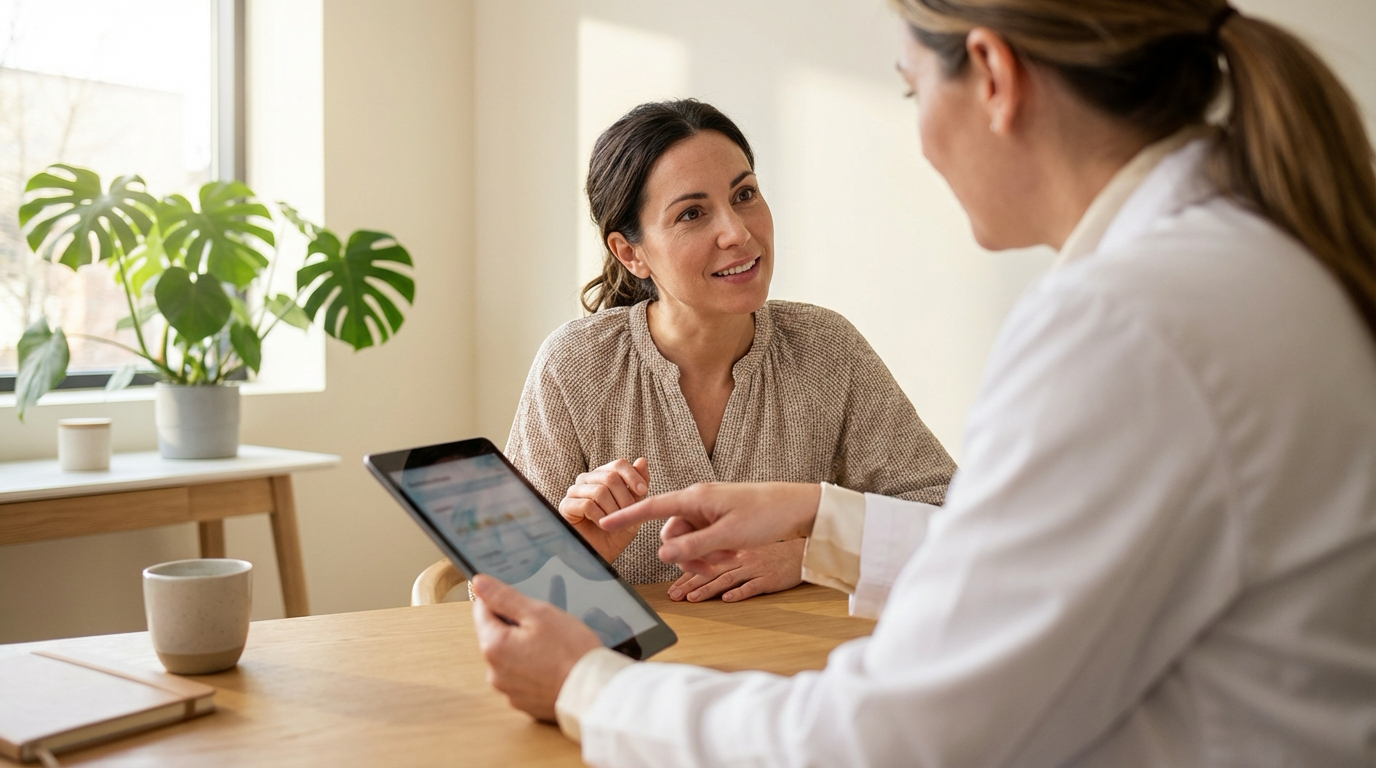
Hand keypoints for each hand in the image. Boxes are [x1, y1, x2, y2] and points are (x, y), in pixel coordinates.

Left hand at [472, 575, 601, 721]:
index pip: (481, 611)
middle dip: (515, 626)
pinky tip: (553, 666)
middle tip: (545, 626)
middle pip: (496, 636)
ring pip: (509, 658)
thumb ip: (504, 597)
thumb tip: (479, 583)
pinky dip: (533, 670)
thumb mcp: (539, 614)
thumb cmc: (571, 652)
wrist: (594, 691)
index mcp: (494, 646)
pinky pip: (522, 678)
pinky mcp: (523, 702)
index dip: (502, 600)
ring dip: (524, 649)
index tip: (522, 602)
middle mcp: (494, 672)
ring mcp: (508, 690)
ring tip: (553, 648)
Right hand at [559, 458, 649, 561]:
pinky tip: (601, 525)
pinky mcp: (565, 506)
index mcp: (603, 476)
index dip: (632, 475)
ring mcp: (574, 492)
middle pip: (610, 477)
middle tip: (628, 515)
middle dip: (625, 498)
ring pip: (600, 491)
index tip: (643, 491)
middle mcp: (587, 480)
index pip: (618, 464)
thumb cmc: (616, 532)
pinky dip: (600, 517)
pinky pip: (587, 504)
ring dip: (613, 510)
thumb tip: (642, 460)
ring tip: (614, 522)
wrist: (600, 556)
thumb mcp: (633, 509)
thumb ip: (637, 486)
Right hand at [600, 482, 820, 574]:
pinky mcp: (720, 520)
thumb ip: (693, 547)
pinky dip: (714, 552)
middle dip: (688, 556)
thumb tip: (661, 556)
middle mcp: (698, 502)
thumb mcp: (728, 536)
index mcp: (695, 498)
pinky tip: (734, 555)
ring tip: (731, 559)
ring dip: (704, 557)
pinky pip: (704, 541)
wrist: (797, 507)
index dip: (627, 516)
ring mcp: (709, 511)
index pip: (651, 506)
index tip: (603, 521)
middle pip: (672, 535)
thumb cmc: (765, 515)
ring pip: (688, 542)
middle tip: (716, 565)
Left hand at [668, 538, 804, 602]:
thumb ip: (728, 561)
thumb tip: (703, 573)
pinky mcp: (770, 578)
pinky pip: (753, 585)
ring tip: (693, 598)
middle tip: (674, 596)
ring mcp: (755, 568)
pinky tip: (727, 599)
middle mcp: (741, 559)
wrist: (803, 549)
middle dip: (690, 584)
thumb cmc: (774, 552)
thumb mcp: (748, 550)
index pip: (705, 564)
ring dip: (708, 589)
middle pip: (711, 572)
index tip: (672, 589)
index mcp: (734, 551)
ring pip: (727, 578)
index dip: (687, 576)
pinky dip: (740, 592)